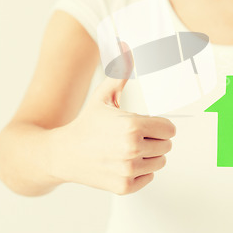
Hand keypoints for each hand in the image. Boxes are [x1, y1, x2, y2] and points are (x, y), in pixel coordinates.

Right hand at [51, 41, 175, 194]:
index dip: (160, 125)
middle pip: (167, 145)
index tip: (149, 124)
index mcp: (133, 126)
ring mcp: (128, 170)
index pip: (170, 129)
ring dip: (150, 155)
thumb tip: (125, 45)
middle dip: (156, 139)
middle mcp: (132, 150)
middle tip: (137, 136)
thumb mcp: (104, 96)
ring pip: (160, 162)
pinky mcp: (124, 187)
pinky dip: (141, 172)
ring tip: (131, 149)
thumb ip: (120, 72)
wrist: (62, 154)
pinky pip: (149, 178)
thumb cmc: (86, 123)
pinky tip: (125, 163)